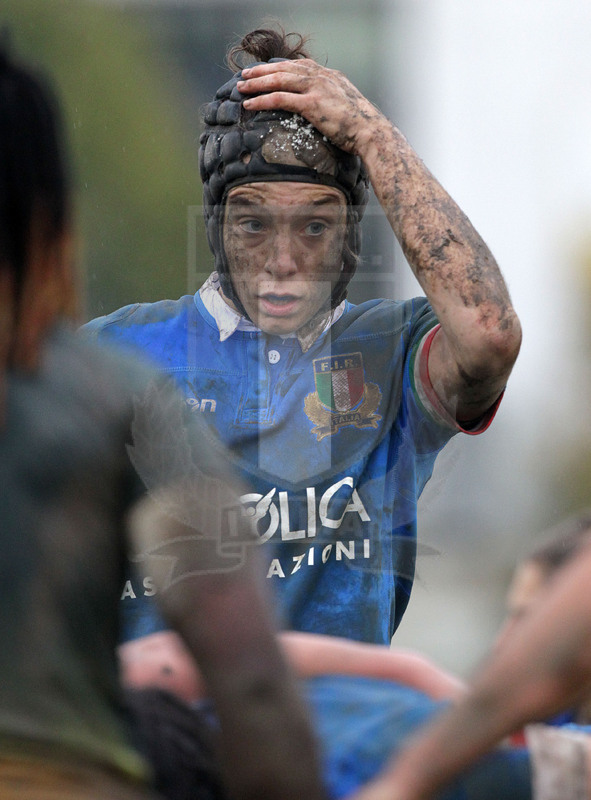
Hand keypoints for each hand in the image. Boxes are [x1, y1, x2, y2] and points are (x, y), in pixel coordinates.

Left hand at [238, 59, 386, 154]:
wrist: (371, 133)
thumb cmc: (361, 128)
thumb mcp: (346, 108)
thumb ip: (332, 103)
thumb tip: (324, 112)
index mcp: (331, 77)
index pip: (299, 66)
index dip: (279, 67)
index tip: (264, 71)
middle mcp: (322, 77)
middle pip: (285, 68)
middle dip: (262, 71)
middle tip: (245, 74)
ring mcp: (317, 88)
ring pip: (279, 80)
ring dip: (257, 83)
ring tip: (241, 87)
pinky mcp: (312, 104)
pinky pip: (280, 99)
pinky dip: (262, 100)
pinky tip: (250, 104)